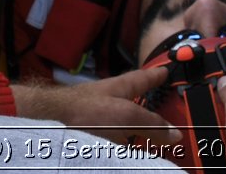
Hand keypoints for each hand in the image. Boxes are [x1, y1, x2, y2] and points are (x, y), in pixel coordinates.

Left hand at [12, 66, 179, 147]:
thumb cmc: (85, 110)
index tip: (166, 70)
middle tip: (164, 115)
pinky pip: (112, 140)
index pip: (144, 78)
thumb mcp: (126, 116)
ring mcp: (98, 118)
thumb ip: (151, 124)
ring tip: (150, 144)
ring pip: (123, 124)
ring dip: (136, 133)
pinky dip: (121, 146)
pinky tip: (125, 155)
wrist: (50, 123)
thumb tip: (174, 133)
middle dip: (148, 109)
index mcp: (121, 87)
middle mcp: (110, 101)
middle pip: (135, 103)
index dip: (157, 75)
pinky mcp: (89, 134)